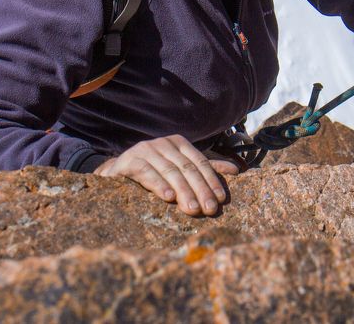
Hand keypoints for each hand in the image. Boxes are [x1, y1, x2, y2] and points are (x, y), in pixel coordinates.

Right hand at [94, 134, 239, 216]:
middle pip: (187, 168)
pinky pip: (147, 172)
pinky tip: (168, 198)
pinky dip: (158, 185)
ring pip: (170, 171)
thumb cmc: (154, 171)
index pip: (200, 162)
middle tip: (209, 210)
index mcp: (178, 143)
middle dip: (200, 190)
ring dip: (183, 192)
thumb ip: (206, 168)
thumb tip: (236, 170)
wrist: (117, 172)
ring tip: (193, 209)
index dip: (212, 180)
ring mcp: (145, 150)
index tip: (221, 199)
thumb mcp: (180, 168)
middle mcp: (163, 143)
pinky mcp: (129, 160)